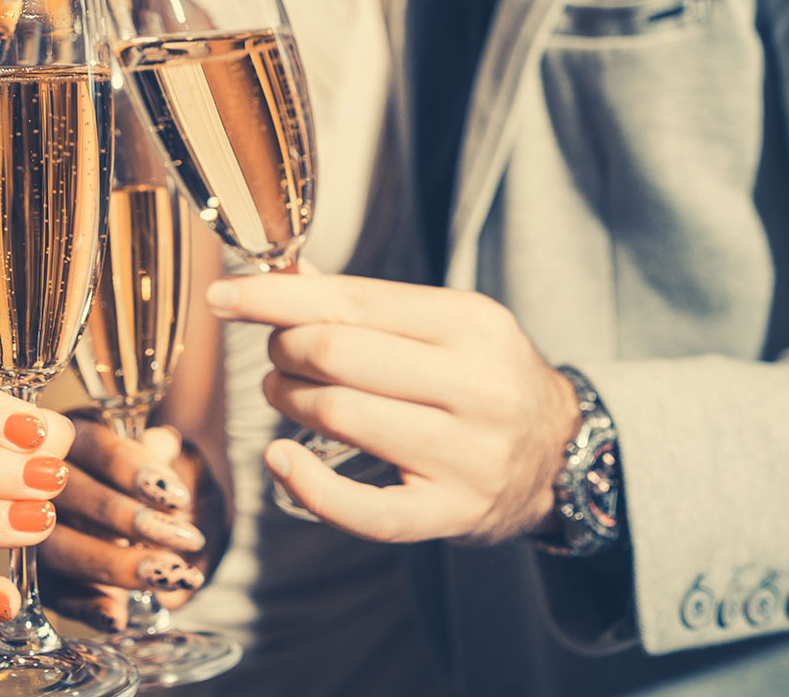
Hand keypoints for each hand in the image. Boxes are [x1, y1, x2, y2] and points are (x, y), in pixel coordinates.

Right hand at [41, 419, 224, 631]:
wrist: (115, 511)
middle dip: (134, 522)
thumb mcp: (143, 454)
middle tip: (186, 541)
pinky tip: (117, 617)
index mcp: (70, 437)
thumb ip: (151, 451)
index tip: (178, 498)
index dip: (138, 472)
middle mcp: (40, 479)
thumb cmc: (127, 477)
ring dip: (118, 566)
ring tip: (171, 576)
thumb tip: (163, 444)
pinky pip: (54, 594)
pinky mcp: (36, 575)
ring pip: (61, 548)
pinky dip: (86, 607)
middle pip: (78, 497)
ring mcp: (29, 529)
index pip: (99, 449)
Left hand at [206, 272, 579, 545]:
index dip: (274, 297)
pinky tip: (282, 460)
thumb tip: (282, 274)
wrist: (564, 457)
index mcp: (472, 324)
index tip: (223, 294)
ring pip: (338, 414)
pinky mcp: (451, 513)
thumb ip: (368, 303)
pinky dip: (306, 484)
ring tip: (286, 394)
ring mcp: (465, 455)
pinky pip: (362, 507)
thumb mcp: (450, 324)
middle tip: (277, 354)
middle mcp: (475, 386)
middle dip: (283, 348)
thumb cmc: (489, 379)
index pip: (351, 300)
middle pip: (335, 354)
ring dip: (288, 400)